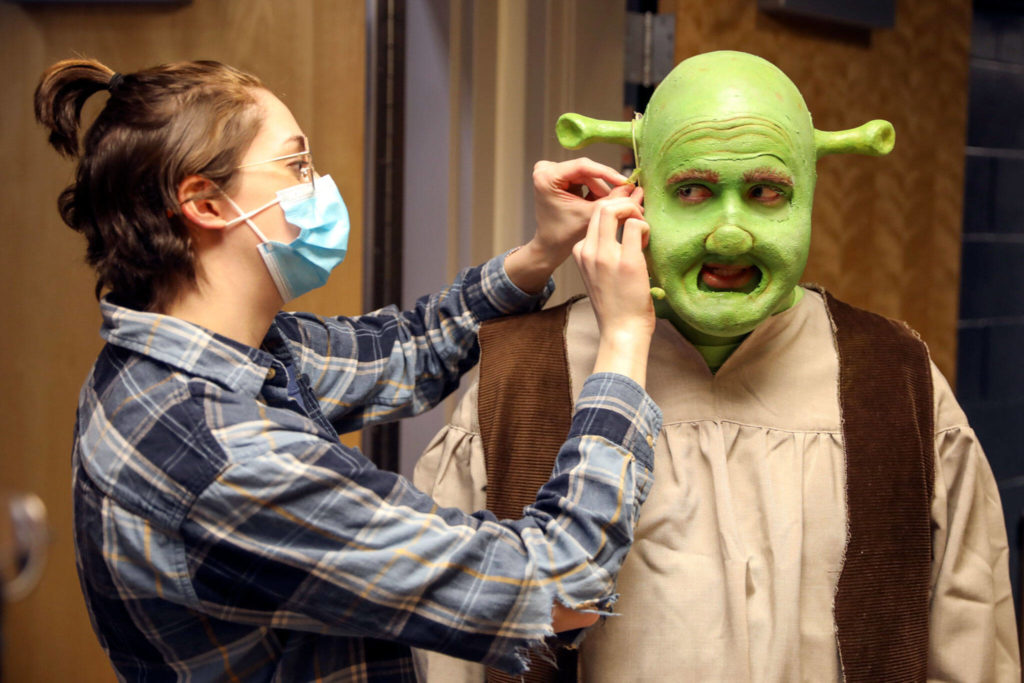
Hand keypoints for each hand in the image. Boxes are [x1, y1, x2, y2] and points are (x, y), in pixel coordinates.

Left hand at [504, 158, 635, 293]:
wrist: (550, 246)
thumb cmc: (563, 235)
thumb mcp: (589, 215)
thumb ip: (611, 200)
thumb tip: (632, 187)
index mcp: (546, 177)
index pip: (583, 167)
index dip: (607, 173)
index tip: (626, 183)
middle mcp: (546, 169)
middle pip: (586, 172)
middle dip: (605, 188)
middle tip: (625, 199)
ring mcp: (552, 172)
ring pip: (588, 176)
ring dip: (601, 191)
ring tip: (613, 207)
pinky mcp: (560, 177)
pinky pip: (584, 180)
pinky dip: (594, 192)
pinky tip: (600, 205)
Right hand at [572, 195, 653, 385]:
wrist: (621, 332)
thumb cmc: (617, 306)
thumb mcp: (600, 274)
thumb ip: (606, 251)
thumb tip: (624, 227)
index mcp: (581, 253)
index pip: (594, 216)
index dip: (614, 209)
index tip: (630, 214)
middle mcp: (589, 252)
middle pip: (601, 206)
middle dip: (623, 202)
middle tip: (638, 216)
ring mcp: (605, 256)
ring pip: (613, 209)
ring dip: (633, 211)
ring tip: (643, 229)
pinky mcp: (627, 262)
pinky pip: (635, 225)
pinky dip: (645, 227)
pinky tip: (647, 243)